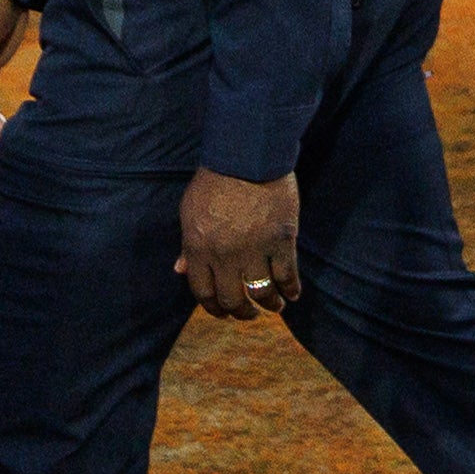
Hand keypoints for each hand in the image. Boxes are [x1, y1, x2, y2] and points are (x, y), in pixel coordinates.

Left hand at [176, 167, 303, 320]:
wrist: (248, 158)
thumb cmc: (215, 182)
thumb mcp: (190, 212)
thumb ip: (187, 245)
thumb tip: (180, 270)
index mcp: (199, 249)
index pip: (202, 291)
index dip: (212, 307)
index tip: (222, 312)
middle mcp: (225, 256)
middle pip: (232, 299)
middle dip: (241, 313)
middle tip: (249, 315)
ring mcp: (255, 251)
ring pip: (261, 293)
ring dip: (269, 305)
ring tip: (275, 307)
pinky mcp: (281, 241)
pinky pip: (287, 274)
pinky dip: (291, 289)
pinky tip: (293, 295)